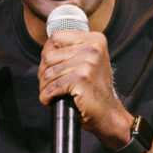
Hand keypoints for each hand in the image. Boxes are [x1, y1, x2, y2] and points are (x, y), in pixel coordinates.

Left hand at [38, 30, 131, 147]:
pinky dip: (46, 97)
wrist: (109, 115)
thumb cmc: (95, 89)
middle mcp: (93, 47)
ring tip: (50, 94)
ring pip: (48, 73)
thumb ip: (73, 50)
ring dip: (44, 87)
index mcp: (95, 39)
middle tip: (49, 84)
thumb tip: (46, 49)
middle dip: (43, 72)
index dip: (47, 52)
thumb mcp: (89, 61)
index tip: (49, 66)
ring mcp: (88, 62)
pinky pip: (52, 87)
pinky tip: (50, 101)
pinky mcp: (81, 79)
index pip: (56, 37)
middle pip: (49, 56)